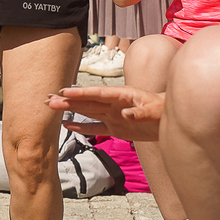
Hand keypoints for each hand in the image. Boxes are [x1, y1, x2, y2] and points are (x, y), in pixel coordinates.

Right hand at [46, 84, 164, 139]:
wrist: (171, 119)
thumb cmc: (164, 110)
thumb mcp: (155, 111)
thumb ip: (140, 113)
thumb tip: (124, 114)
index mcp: (122, 95)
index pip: (98, 94)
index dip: (81, 93)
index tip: (65, 92)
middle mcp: (113, 104)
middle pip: (87, 102)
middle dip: (68, 100)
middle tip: (49, 99)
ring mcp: (112, 115)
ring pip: (87, 111)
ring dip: (70, 109)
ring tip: (52, 106)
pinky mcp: (115, 127)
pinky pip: (95, 126)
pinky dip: (81, 126)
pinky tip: (66, 124)